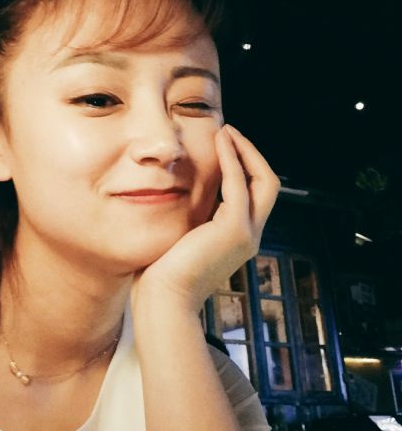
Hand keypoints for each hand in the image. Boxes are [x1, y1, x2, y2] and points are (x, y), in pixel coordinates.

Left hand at [131, 124, 280, 318]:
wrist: (162, 299)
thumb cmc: (163, 273)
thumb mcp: (182, 239)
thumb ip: (191, 219)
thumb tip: (176, 199)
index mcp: (237, 238)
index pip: (254, 194)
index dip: (244, 166)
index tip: (223, 144)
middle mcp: (249, 236)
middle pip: (268, 185)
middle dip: (251, 154)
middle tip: (229, 132)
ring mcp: (246, 234)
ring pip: (263, 181)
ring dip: (244, 151)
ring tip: (226, 131)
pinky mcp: (234, 230)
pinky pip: (240, 185)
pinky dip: (233, 160)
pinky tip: (219, 143)